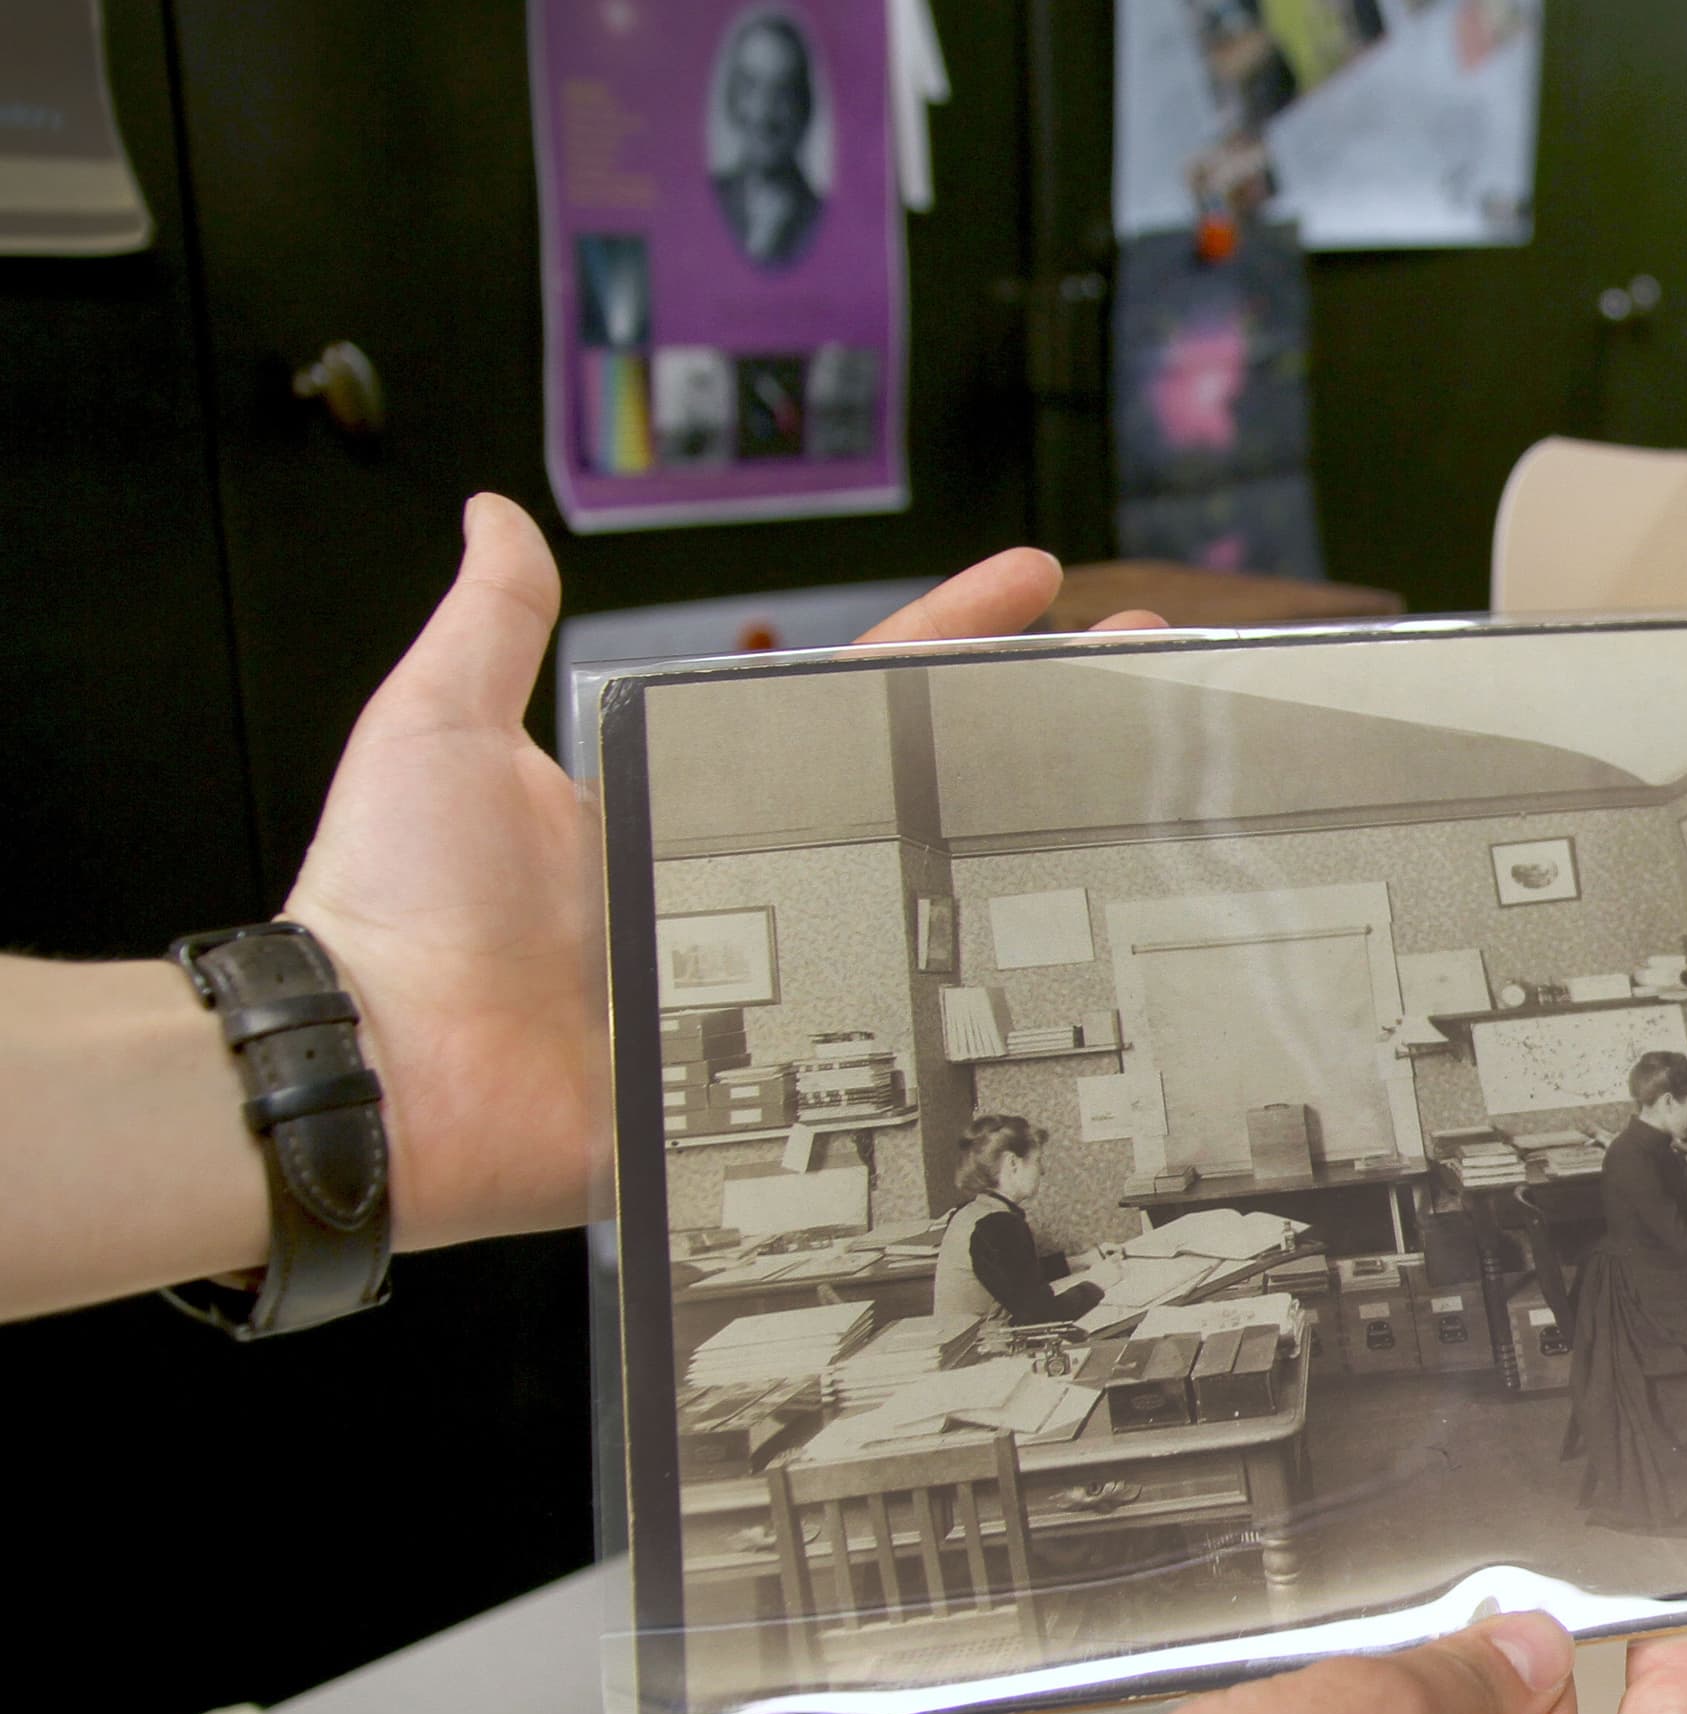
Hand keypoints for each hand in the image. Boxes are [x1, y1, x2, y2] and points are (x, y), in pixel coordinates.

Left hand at [280, 496, 1166, 1250]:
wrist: (378, 1068)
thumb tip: (497, 515)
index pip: (852, 692)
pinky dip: (983, 1026)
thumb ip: (493, 624)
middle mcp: (752, 884)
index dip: (947, 632)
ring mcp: (778, 983)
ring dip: (1049, 872)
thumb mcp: (442, 729)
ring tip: (1160, 813)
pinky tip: (1080, 999)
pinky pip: (896, 1048)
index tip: (1037, 583)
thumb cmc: (397, 906)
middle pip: (930, 795)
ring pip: (939, 916)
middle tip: (1149, 686)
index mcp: (692, 796)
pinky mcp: (776, 1078)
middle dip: (1044, 735)